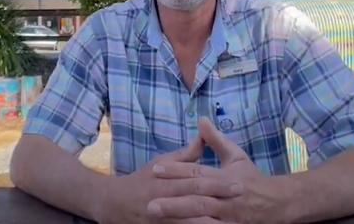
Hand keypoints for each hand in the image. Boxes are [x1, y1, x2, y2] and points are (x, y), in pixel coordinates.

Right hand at [95, 132, 242, 223]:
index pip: (195, 180)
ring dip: (209, 223)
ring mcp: (160, 218)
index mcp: (165, 180)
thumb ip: (184, 155)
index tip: (239, 184)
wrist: (112, 203)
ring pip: (188, 223)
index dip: (217, 183)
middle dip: (218, 201)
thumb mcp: (160, 163)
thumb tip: (203, 138)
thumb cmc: (141, 181)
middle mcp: (163, 199)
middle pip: (194, 201)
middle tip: (241, 200)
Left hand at [147, 118, 289, 223]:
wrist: (279, 203)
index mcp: (224, 177)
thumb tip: (201, 119)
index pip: (197, 172)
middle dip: (173, 201)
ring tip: (158, 216)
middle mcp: (226, 197)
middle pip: (197, 198)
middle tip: (149, 202)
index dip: (176, 170)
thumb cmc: (253, 178)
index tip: (155, 169)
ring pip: (202, 217)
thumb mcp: (237, 156)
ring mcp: (229, 216)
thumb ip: (216, 140)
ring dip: (180, 217)